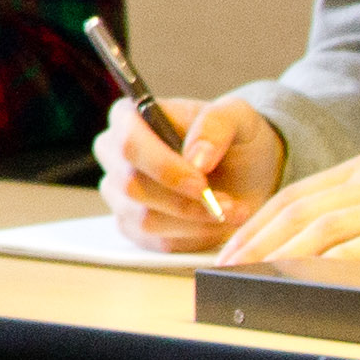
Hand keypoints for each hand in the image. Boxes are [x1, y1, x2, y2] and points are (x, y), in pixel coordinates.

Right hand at [98, 91, 284, 252]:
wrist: (245, 170)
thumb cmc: (234, 137)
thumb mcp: (237, 117)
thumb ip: (215, 126)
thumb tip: (195, 157)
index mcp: (128, 117)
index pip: (129, 144)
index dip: (164, 168)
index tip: (202, 183)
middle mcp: (113, 153)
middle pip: (131, 186)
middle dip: (185, 202)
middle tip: (228, 204)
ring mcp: (118, 191)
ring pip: (144, 219)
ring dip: (194, 223)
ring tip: (230, 213)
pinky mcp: (131, 224)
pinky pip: (155, 242)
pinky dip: (192, 239)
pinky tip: (215, 225)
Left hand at [213, 126, 359, 269]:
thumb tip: (340, 230)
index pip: (296, 193)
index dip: (258, 220)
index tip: (231, 244)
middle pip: (298, 208)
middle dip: (255, 237)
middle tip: (224, 264)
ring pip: (322, 225)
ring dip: (280, 250)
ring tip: (251, 273)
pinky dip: (331, 258)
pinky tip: (308, 273)